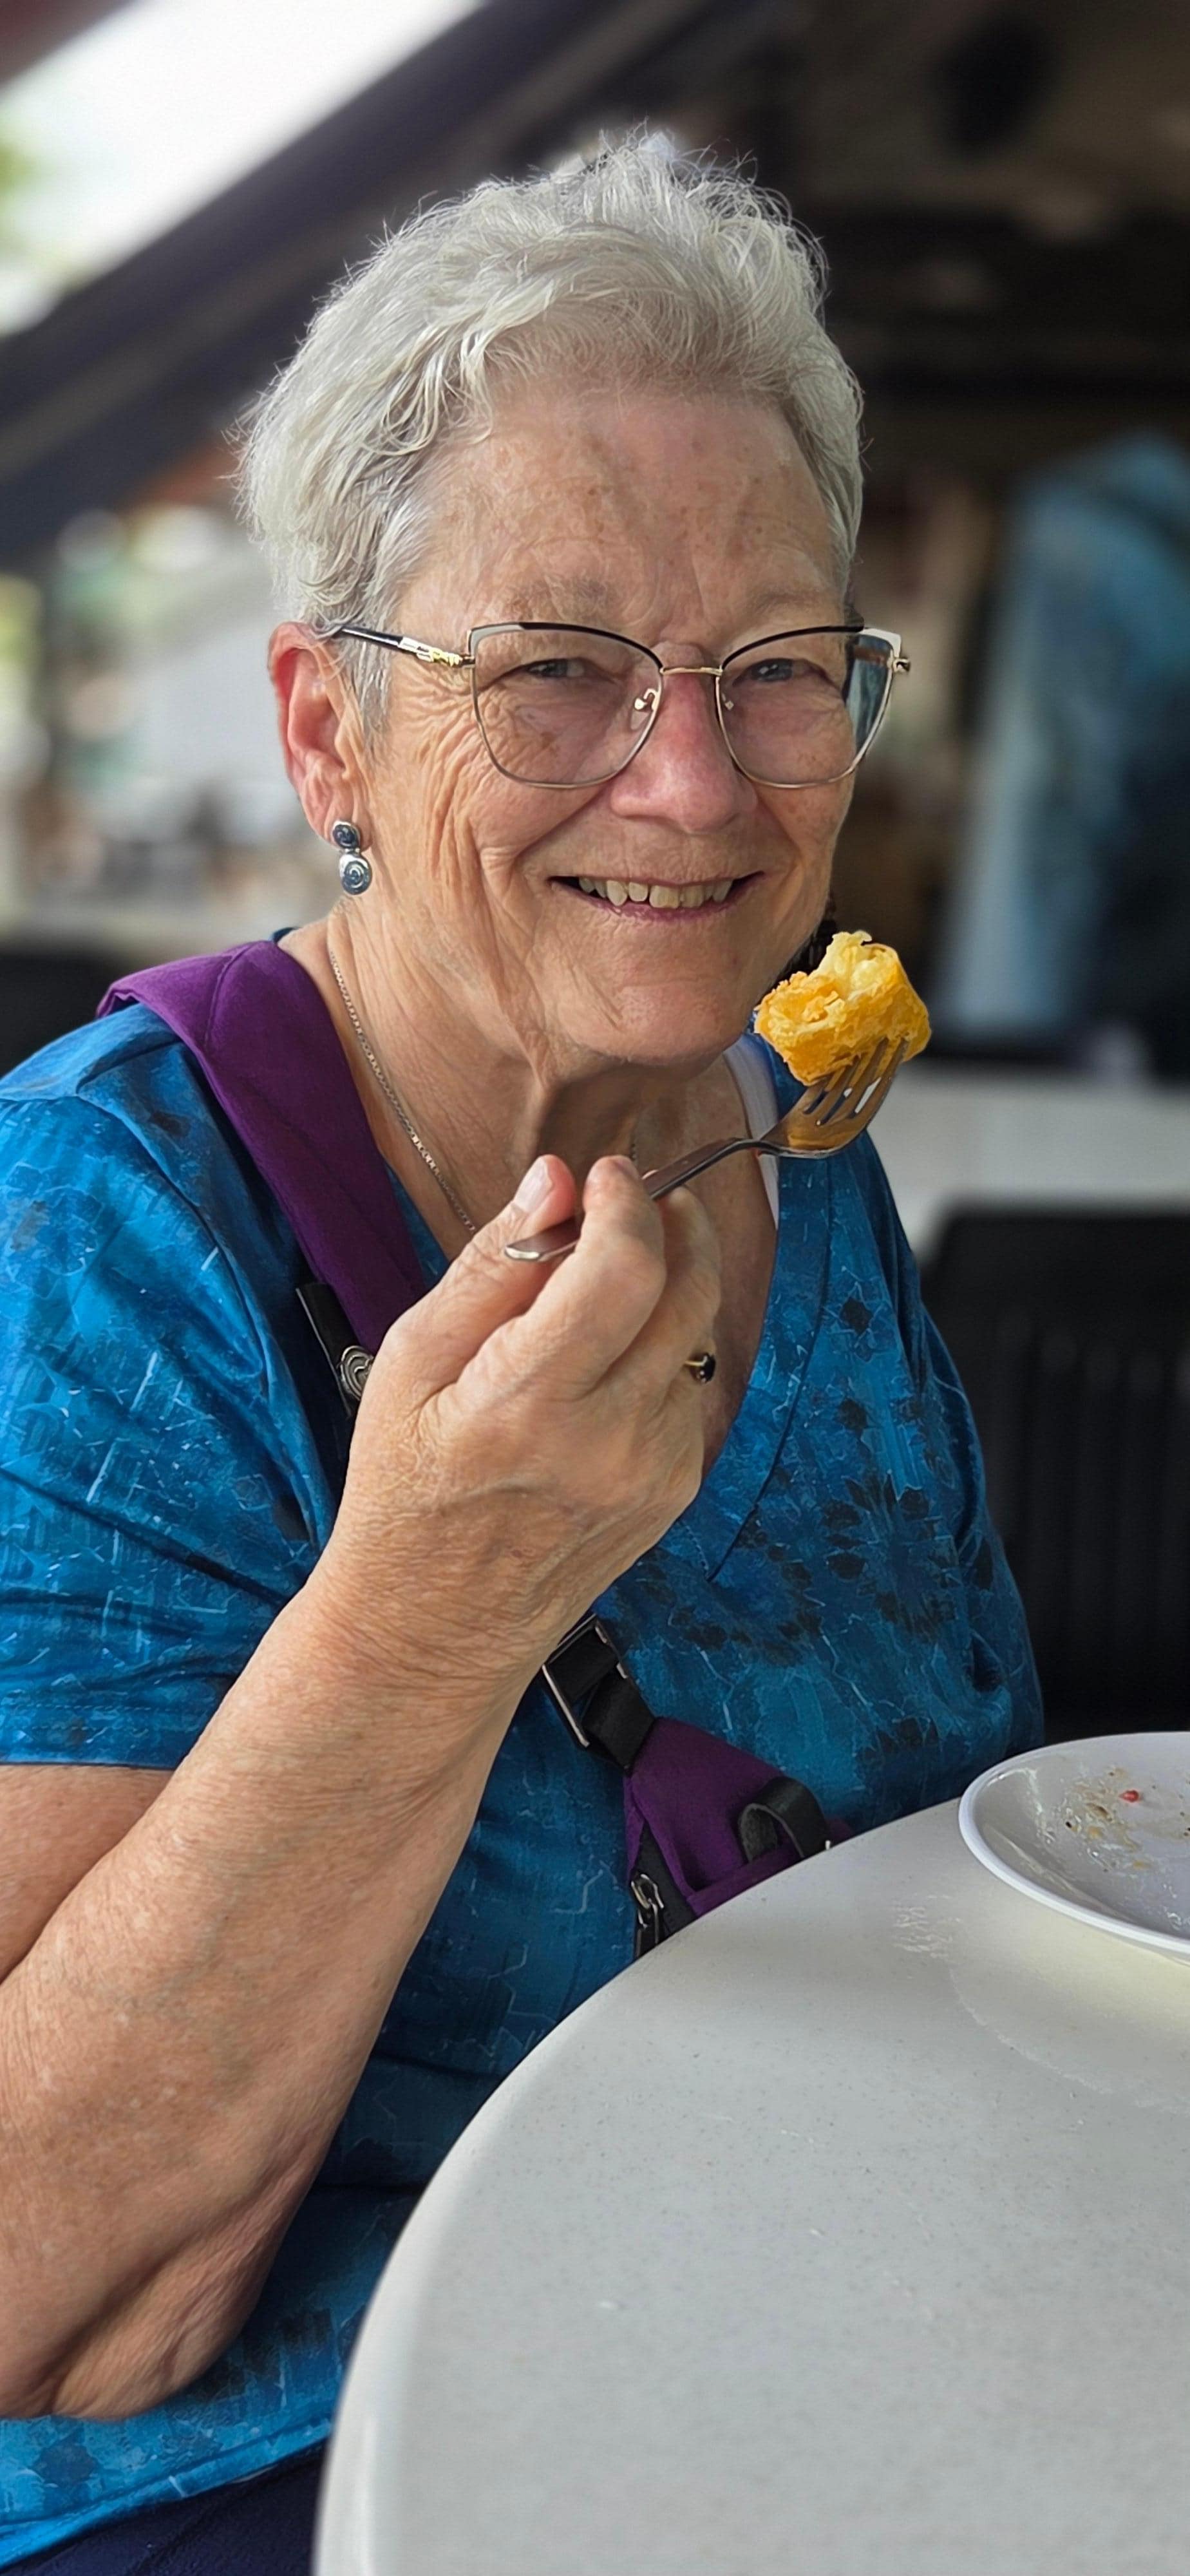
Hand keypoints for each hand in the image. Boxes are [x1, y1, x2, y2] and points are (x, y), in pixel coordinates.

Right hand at [313, 1154, 719, 1746]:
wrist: (433, 1626)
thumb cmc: (406, 1484)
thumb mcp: (413, 1361)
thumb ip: (492, 1266)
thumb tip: (556, 1179)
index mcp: (528, 1401)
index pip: (624, 1268)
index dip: (627, 1201)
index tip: (607, 1173)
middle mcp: (608, 1439)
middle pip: (687, 1291)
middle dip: (673, 1224)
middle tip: (638, 1198)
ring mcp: (653, 1471)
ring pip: (693, 1337)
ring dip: (663, 1294)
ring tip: (597, 1297)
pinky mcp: (675, 1490)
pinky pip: (688, 1389)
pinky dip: (660, 1356)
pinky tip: (602, 1375)